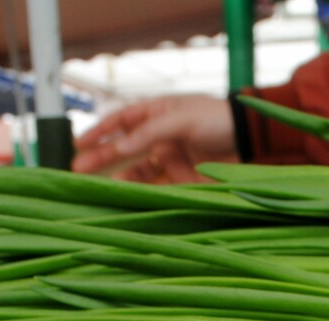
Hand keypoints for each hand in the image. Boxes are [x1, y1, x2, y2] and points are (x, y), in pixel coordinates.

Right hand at [72, 95, 236, 182]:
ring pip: (138, 171)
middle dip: (101, 158)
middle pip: (124, 149)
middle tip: (77, 170)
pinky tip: (127, 199)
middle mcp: (160, 137)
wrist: (252, 140)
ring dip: (119, 179)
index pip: (121, 121)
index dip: (99, 132)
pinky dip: (142, 195)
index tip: (78, 143)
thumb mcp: (181, 118)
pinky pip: (157, 189)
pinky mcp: (182, 180)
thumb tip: (119, 148)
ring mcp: (171, 159)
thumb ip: (149, 133)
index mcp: (158, 114)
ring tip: (100, 188)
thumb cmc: (218, 119)